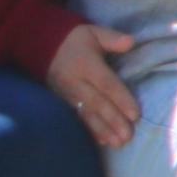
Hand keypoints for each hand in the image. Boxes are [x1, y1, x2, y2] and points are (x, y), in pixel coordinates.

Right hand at [43, 23, 139, 149]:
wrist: (42, 46)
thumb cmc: (74, 40)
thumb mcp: (93, 32)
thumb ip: (112, 38)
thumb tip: (131, 42)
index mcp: (86, 64)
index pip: (106, 83)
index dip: (121, 99)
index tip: (135, 115)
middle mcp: (75, 82)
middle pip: (97, 103)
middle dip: (113, 121)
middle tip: (128, 136)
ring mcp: (67, 94)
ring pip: (87, 115)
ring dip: (103, 130)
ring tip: (118, 144)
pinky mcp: (62, 102)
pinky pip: (77, 118)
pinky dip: (90, 131)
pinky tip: (103, 141)